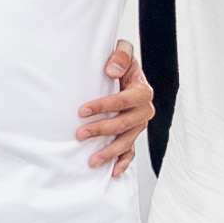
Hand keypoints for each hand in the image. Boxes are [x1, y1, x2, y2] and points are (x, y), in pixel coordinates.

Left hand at [76, 44, 152, 175]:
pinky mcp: (133, 134)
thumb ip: (121, 56)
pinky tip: (113, 172)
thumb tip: (111, 70)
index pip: (123, 101)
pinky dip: (123, 162)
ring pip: (126, 141)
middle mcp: (144, 110)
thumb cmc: (121, 63)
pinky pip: (131, 151)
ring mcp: (139, 125)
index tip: (82, 110)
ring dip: (109, 152)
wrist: (126, 73)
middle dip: (101, 130)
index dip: (103, 106)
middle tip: (79, 134)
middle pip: (123, 124)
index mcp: (142, 91)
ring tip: (91, 161)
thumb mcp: (123, 50)